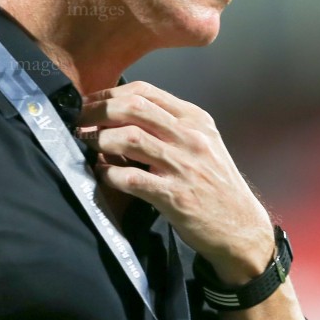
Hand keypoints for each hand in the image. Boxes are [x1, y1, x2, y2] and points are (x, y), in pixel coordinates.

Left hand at [78, 81, 272, 282]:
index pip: (145, 92)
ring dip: (100, 140)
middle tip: (79, 122)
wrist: (240, 227)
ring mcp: (183, 167)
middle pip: (133, 108)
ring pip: (129, 138)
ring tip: (88, 147)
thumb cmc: (215, 184)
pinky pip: (131, 178)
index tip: (90, 104)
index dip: (109, 94)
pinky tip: (103, 174)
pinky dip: (109, 174)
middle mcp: (191, 138)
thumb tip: (122, 114)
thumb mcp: (202, 144)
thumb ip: (170, 126)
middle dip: (97, 111)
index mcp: (195, 120)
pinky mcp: (174, 197)